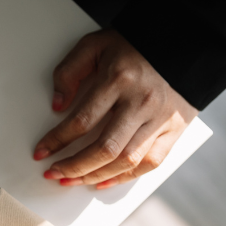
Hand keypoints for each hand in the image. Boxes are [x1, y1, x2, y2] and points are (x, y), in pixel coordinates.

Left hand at [34, 29, 198, 188]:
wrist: (185, 43)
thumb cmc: (134, 45)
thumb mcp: (95, 45)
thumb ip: (70, 71)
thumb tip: (57, 105)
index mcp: (119, 79)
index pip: (82, 121)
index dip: (57, 141)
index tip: (41, 152)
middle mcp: (141, 102)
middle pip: (104, 148)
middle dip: (74, 166)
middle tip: (54, 173)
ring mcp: (160, 118)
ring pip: (126, 160)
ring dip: (95, 176)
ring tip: (72, 181)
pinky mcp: (175, 129)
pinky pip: (150, 162)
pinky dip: (125, 177)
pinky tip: (103, 182)